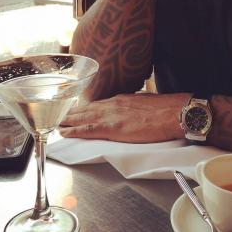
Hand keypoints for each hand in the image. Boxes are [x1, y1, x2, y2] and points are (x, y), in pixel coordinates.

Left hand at [59, 92, 189, 142]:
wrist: (176, 112)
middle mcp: (113, 104)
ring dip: (67, 120)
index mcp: (122, 99)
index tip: (73, 109)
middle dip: (70, 112)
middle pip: (86, 109)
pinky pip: (88, 129)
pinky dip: (74, 130)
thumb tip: (132, 111)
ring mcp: (112, 115)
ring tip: (54, 122)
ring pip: (83, 117)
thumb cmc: (168, 108)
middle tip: (55, 114)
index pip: (98, 103)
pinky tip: (64, 132)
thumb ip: (135, 106)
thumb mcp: (147, 102)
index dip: (84, 108)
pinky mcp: (114, 128)